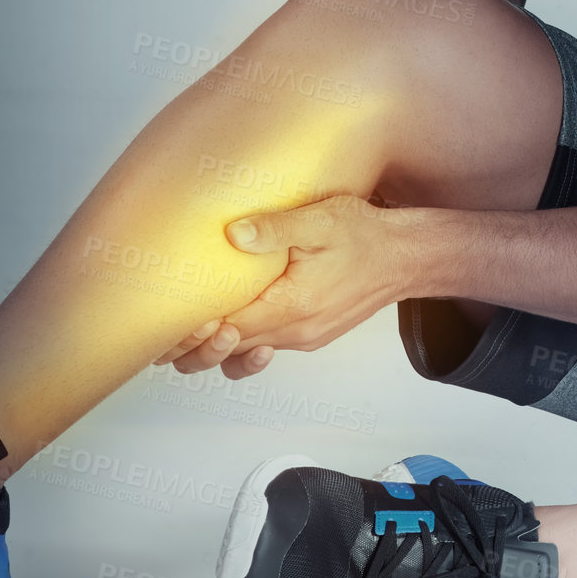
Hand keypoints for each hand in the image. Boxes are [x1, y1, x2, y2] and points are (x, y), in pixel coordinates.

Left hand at [154, 194, 415, 378]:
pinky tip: (231, 326)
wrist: (407, 257)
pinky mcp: (311, 334)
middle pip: (230, 355)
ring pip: (246, 357)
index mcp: (292, 307)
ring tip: (192, 334)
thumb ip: (275, 228)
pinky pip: (268, 346)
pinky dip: (243, 343)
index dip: (193, 332)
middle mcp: (296, 331)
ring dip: (217, 351)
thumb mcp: (321, 220)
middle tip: (168, 330)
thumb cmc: (367, 236)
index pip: (228, 333)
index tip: (172, 318)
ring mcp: (304, 337)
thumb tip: (234, 233)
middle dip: (195, 348)